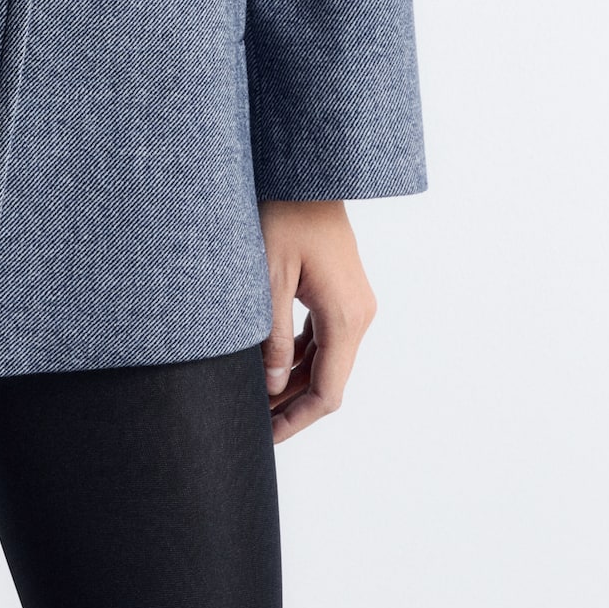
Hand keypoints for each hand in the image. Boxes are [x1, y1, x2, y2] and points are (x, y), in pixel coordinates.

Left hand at [256, 200, 376, 444]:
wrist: (307, 170)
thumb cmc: (283, 213)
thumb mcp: (268, 275)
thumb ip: (270, 335)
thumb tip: (270, 387)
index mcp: (345, 317)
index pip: (327, 392)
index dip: (295, 420)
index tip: (263, 436)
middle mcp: (358, 314)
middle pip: (327, 380)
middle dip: (289, 404)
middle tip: (249, 421)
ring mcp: (353, 303)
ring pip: (325, 360)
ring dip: (292, 380)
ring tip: (253, 395)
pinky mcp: (342, 292)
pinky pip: (323, 337)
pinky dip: (298, 355)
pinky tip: (268, 362)